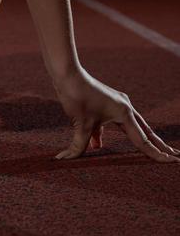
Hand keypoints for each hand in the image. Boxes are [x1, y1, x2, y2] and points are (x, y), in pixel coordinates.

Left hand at [53, 66, 179, 162]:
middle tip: (175, 156)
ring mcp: (116, 104)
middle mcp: (124, 107)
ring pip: (131, 127)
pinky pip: (114, 123)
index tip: (173, 162)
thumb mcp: (81, 125)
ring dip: (139, 139)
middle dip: (159, 145)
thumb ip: (78, 146)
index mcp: (124, 113)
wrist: (67, 74)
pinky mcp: (106, 103)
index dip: (157, 154)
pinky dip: (108, 134)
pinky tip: (98, 144)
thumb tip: (66, 160)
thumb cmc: (77, 96)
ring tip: (152, 150)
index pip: (143, 141)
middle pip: (145, 132)